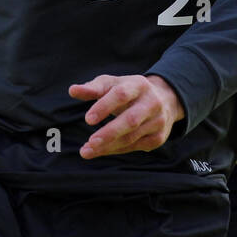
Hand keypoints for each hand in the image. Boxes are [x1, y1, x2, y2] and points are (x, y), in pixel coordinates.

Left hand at [68, 74, 184, 158]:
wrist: (164, 100)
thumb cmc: (128, 91)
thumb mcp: (112, 84)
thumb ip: (92, 88)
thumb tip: (72, 90)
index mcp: (138, 85)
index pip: (121, 95)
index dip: (104, 107)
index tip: (88, 119)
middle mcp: (152, 103)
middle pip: (131, 120)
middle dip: (109, 133)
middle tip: (89, 143)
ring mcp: (157, 121)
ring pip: (131, 137)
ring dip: (108, 146)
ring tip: (86, 151)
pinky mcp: (158, 138)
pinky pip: (134, 146)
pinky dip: (115, 150)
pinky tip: (100, 151)